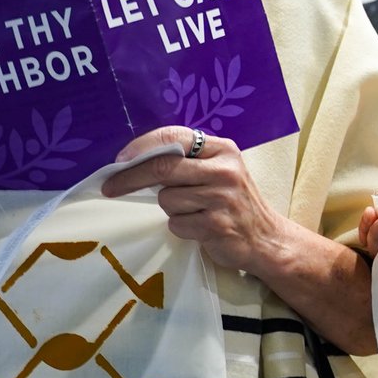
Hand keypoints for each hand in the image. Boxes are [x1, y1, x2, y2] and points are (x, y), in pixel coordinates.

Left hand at [104, 127, 299, 274]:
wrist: (267, 238)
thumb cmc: (233, 202)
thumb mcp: (218, 171)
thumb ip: (186, 162)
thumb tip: (133, 162)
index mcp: (223, 149)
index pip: (173, 138)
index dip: (141, 147)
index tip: (119, 160)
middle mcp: (225, 170)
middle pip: (163, 167)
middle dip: (130, 178)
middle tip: (110, 187)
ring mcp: (222, 198)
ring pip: (167, 199)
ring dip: (172, 209)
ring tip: (195, 212)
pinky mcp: (216, 224)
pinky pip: (176, 223)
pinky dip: (182, 227)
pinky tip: (201, 227)